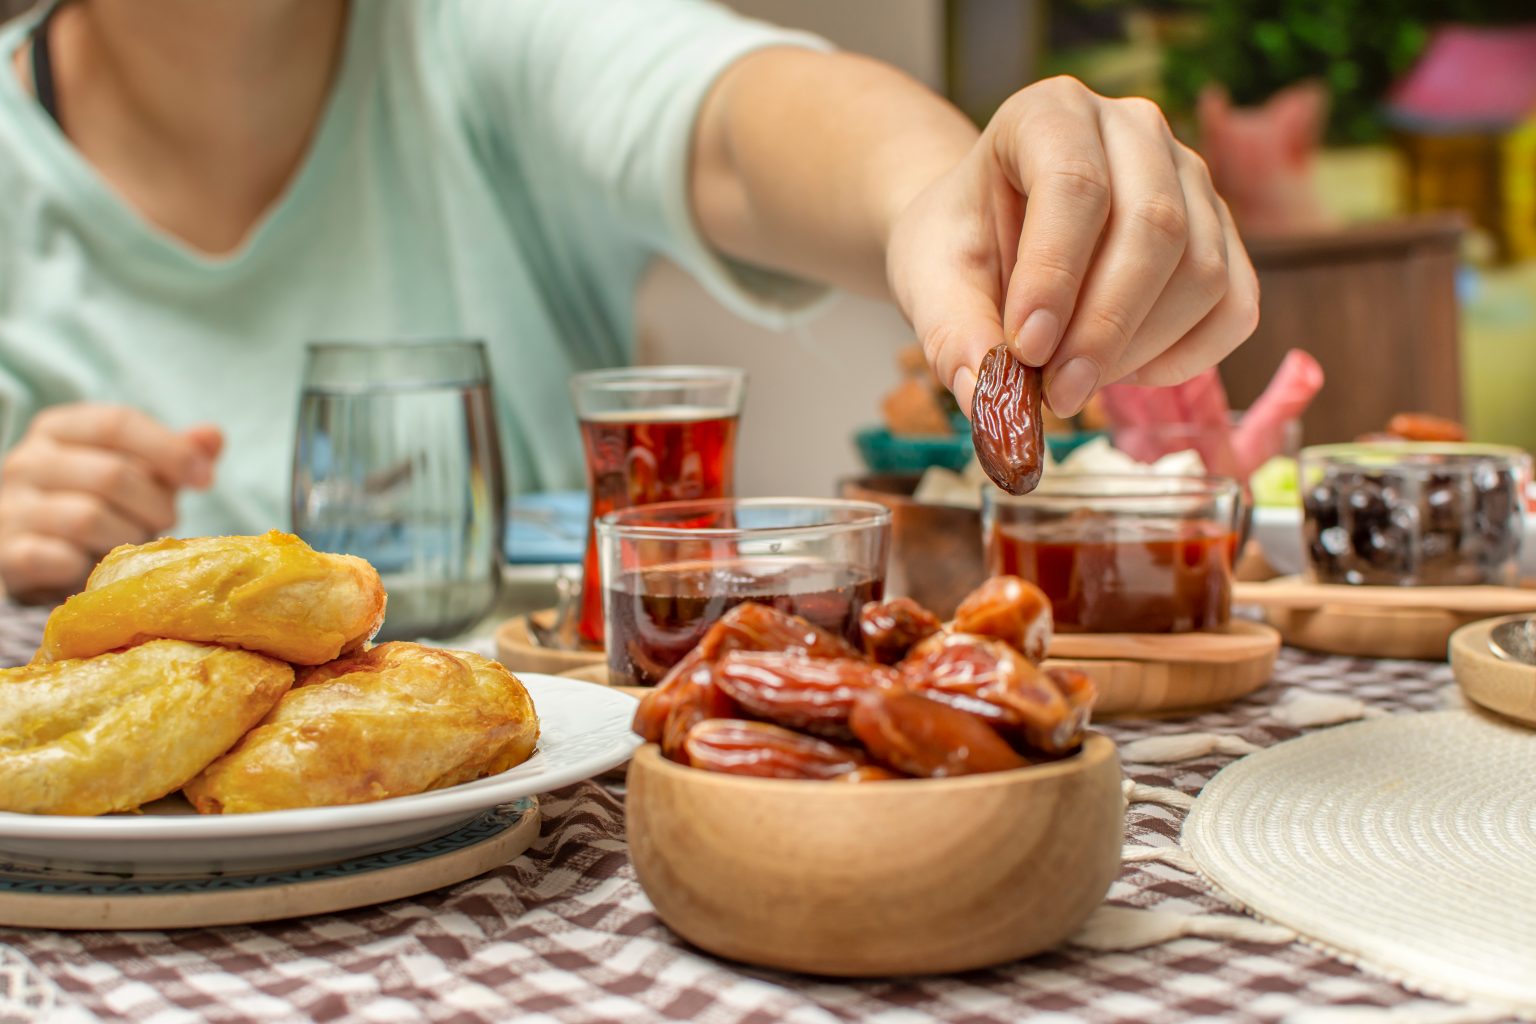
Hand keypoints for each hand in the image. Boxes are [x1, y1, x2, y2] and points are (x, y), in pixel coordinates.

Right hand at [0, 404, 221, 600]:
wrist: (36, 554)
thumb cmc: (99, 504)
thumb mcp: (139, 473)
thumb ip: (174, 454)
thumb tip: (213, 436)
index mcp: (59, 429)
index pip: (117, 423)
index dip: (169, 450)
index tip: (205, 479)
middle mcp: (26, 461)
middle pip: (112, 474)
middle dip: (155, 505)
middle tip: (163, 523)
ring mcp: (11, 507)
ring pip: (88, 518)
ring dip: (126, 537)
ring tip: (129, 543)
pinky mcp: (7, 553)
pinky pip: (59, 559)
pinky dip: (87, 567)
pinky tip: (92, 566)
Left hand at [886, 76, 1259, 417]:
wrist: (989, 235)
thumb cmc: (961, 247)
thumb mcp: (931, 282)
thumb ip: (953, 334)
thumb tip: (988, 397)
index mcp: (1050, 112)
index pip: (1074, 182)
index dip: (1055, 274)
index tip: (1025, 350)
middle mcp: (1134, 128)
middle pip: (1154, 226)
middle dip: (1105, 328)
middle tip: (1056, 393)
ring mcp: (1189, 176)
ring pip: (1201, 271)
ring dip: (1140, 348)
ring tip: (1074, 382)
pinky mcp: (1220, 233)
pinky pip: (1235, 303)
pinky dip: (1189, 356)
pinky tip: (1128, 374)